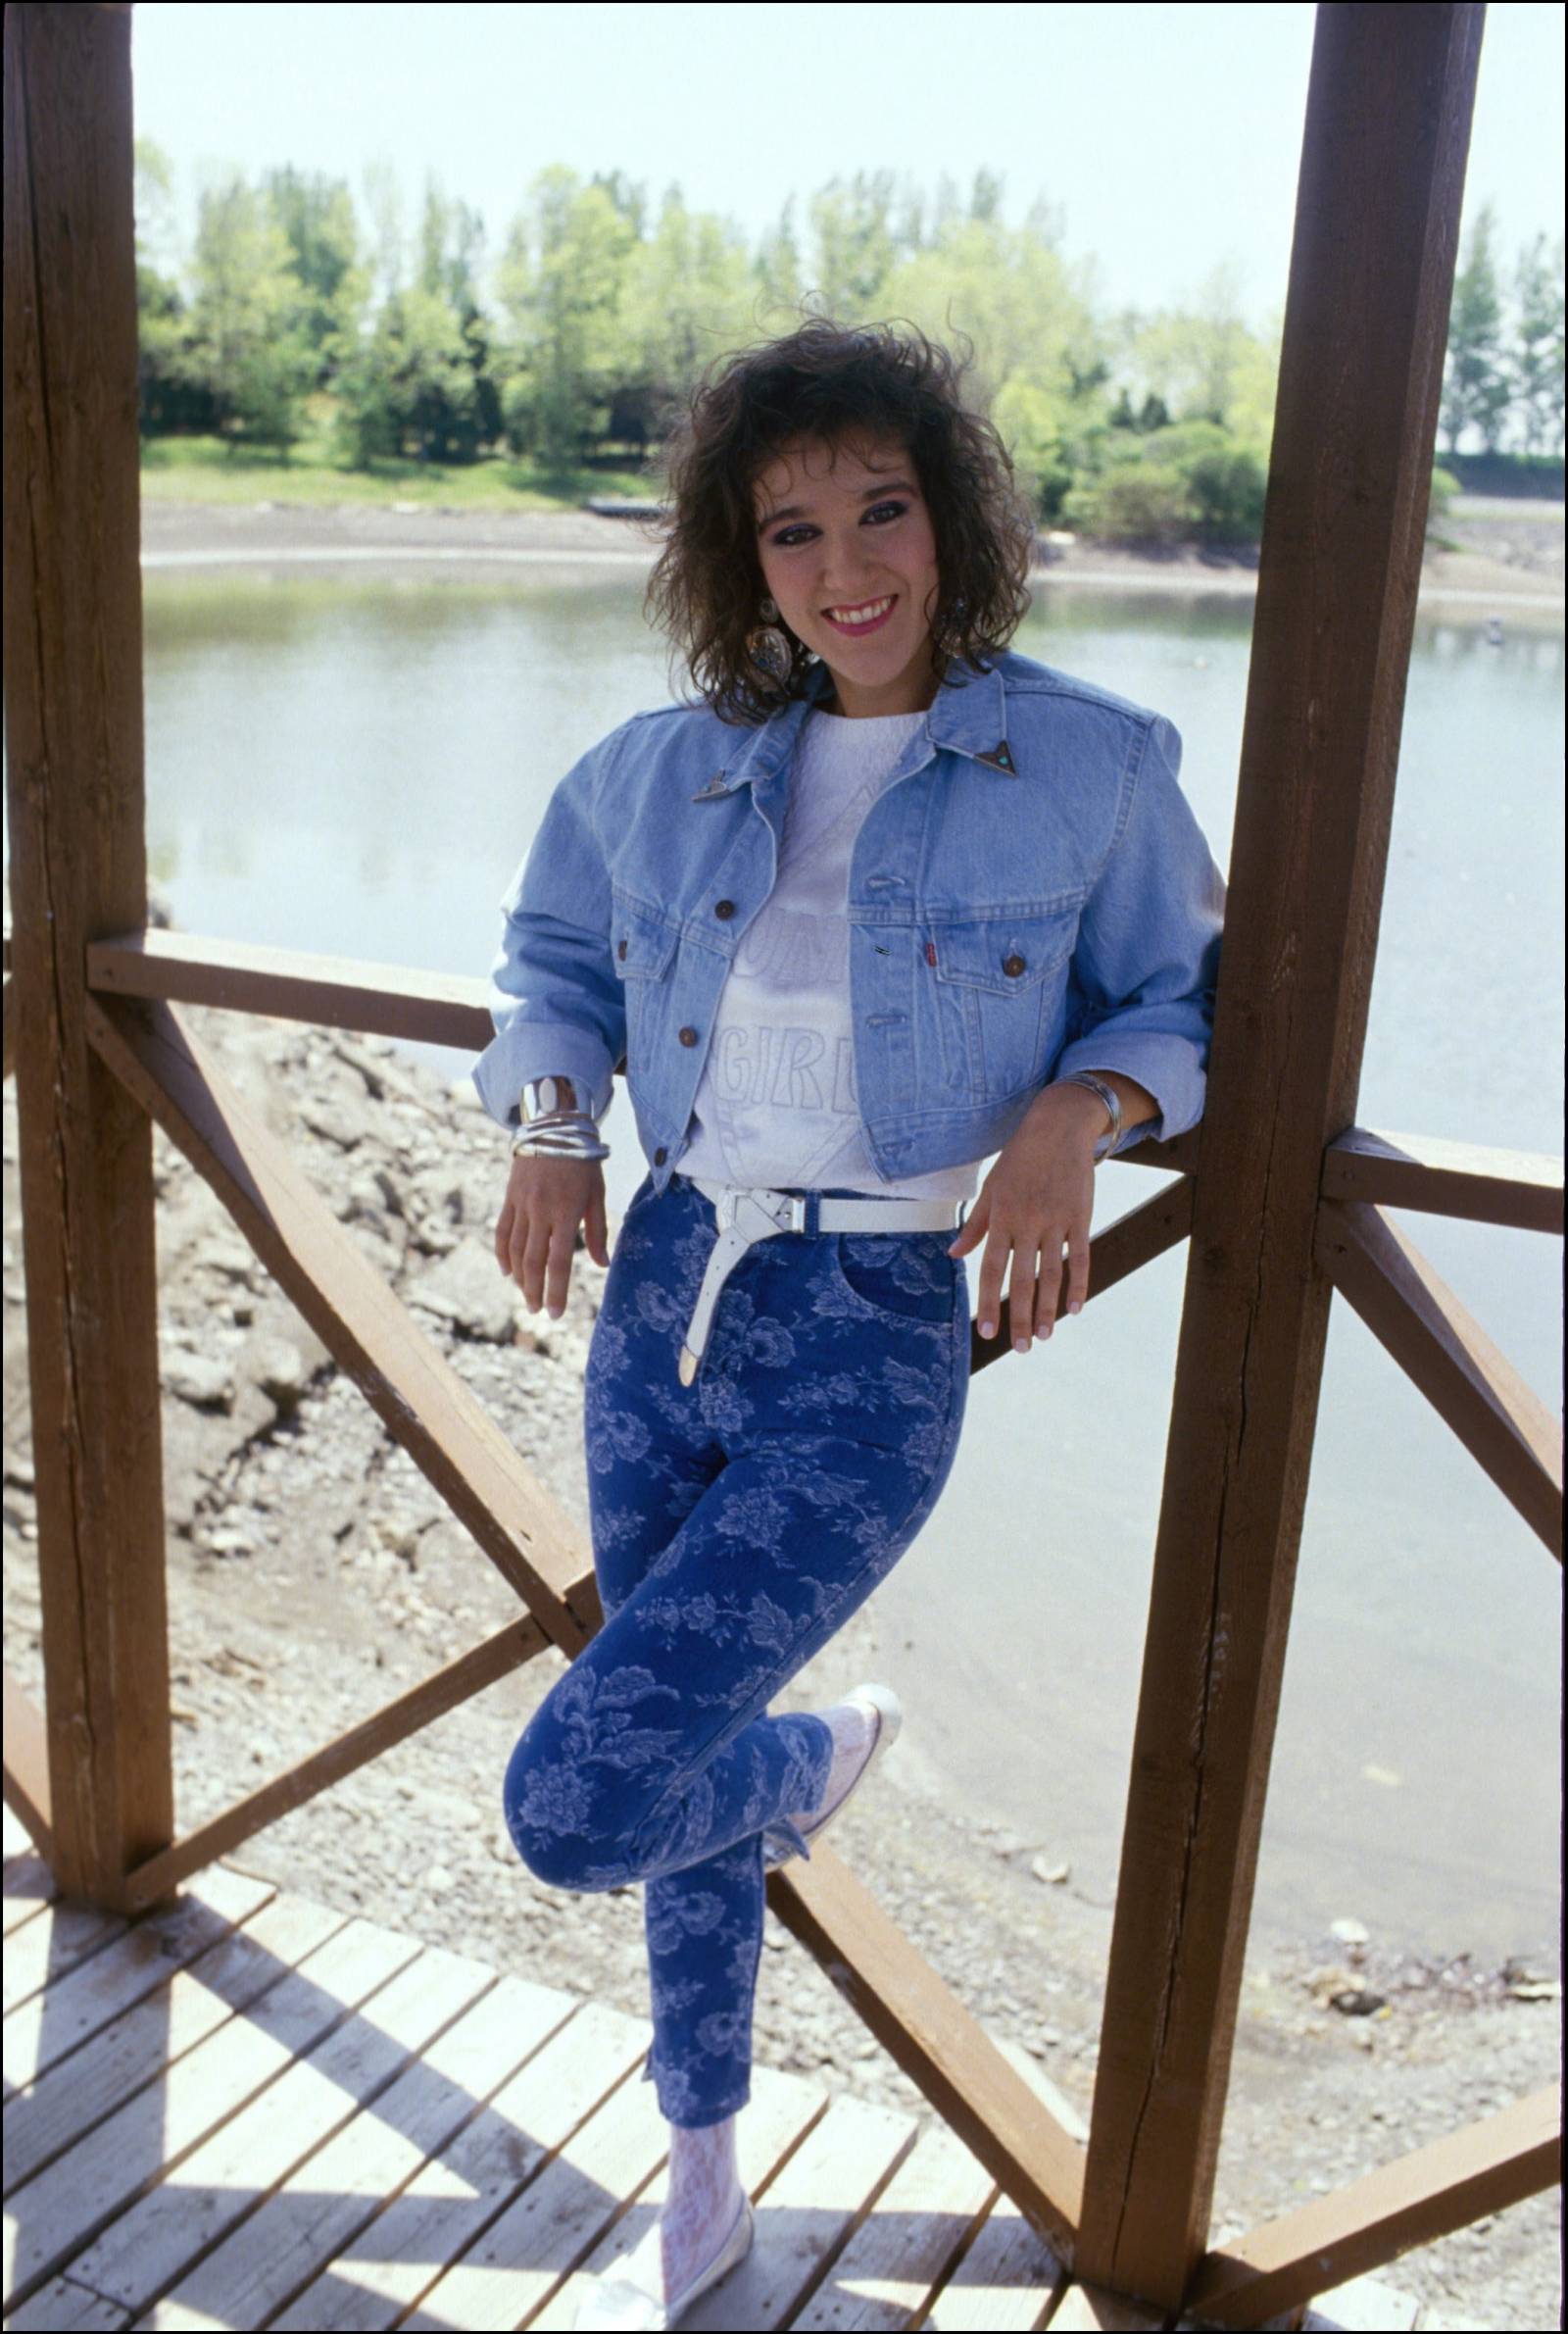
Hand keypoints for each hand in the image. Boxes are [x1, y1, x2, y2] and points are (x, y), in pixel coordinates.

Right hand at [495, 1152, 609, 1317]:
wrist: (553, 1126)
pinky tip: (507, 1272)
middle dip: (535, 1291)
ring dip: (519, 1278)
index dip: (556, 1290)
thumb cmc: (583, 1162)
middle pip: (533, 1261)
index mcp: (566, 1213)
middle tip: (538, 1311)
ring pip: (515, 1250)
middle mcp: (541, 1211)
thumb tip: (601, 1264)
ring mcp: (522, 1205)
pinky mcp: (510, 1198)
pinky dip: (502, 1254)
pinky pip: (502, 1231)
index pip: (559, 1262)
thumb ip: (597, 1231)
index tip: (556, 1313)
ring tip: (526, 1296)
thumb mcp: (597, 1194)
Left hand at [946, 1083, 1106, 1349]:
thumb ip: (974, 1225)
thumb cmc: (1019, 1159)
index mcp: (1001, 1217)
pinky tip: (1075, 1310)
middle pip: (1022, 1279)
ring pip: (1051, 1274)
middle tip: (1021, 1349)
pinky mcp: (1080, 1217)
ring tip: (1045, 1337)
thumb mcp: (990, 1188)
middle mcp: (1027, 1223)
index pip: (991, 1269)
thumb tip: (953, 1254)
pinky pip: (1080, 1257)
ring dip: (1049, 1309)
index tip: (985, 1332)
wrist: (1059, 1127)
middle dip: (1021, 1317)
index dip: (989, 1302)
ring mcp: (1056, 1221)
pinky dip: (1079, 1284)